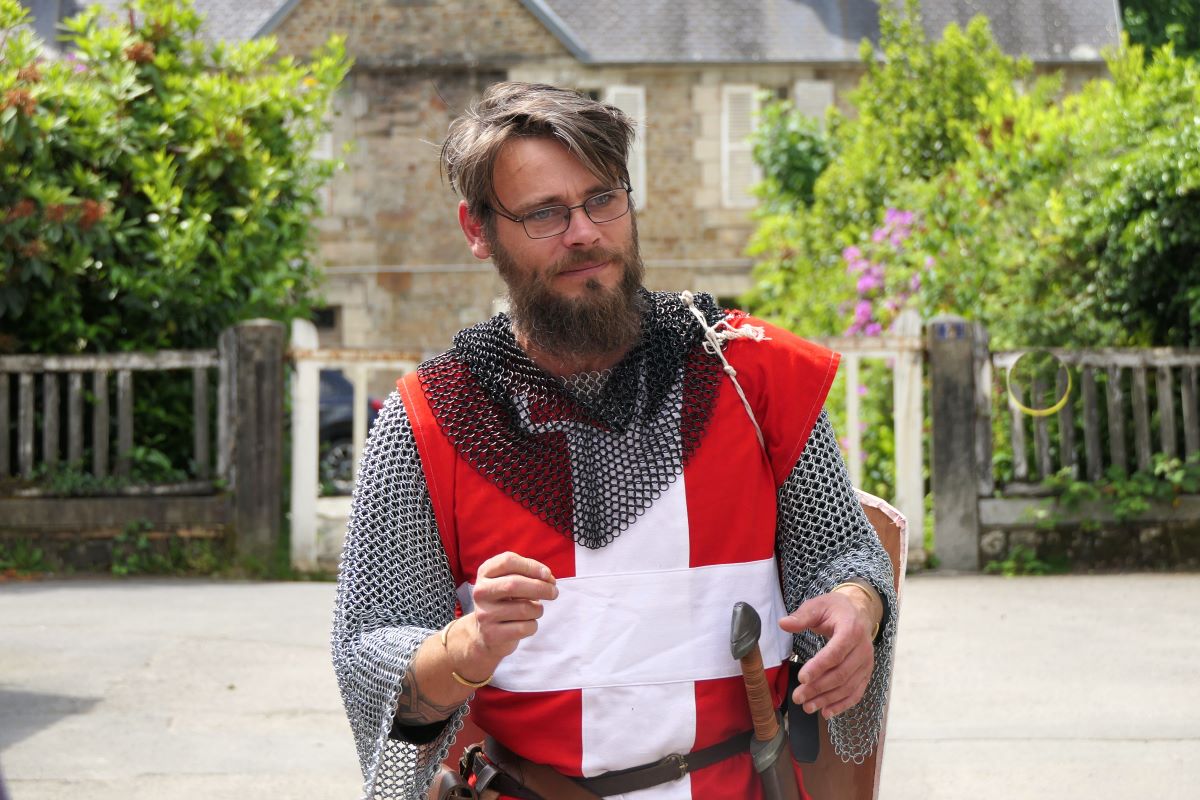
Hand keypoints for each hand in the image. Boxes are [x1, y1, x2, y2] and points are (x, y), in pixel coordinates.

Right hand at [464, 551, 557, 663]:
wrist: (487, 633)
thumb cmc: (507, 601)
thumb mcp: (512, 582)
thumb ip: (530, 576)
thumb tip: (549, 580)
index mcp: (485, 573)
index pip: (508, 561)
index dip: (531, 566)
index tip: (547, 574)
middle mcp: (480, 592)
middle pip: (514, 584)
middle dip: (541, 587)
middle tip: (554, 592)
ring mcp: (484, 614)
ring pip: (524, 609)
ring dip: (538, 609)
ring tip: (533, 611)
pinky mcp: (492, 634)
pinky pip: (524, 628)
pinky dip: (532, 626)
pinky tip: (525, 624)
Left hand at [780, 590, 875, 718]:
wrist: (859, 612)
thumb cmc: (835, 609)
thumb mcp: (818, 605)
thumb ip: (802, 616)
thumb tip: (783, 624)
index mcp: (851, 629)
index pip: (836, 652)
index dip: (819, 666)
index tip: (802, 678)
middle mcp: (863, 648)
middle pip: (841, 673)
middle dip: (818, 687)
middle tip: (798, 697)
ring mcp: (866, 663)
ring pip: (848, 686)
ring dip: (827, 699)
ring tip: (807, 707)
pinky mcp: (866, 673)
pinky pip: (856, 692)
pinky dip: (842, 704)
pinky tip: (826, 712)